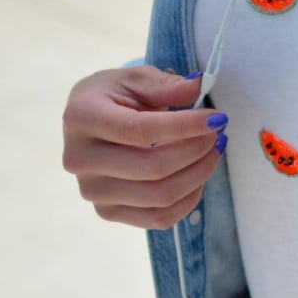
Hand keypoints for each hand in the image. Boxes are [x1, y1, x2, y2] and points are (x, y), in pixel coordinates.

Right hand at [62, 66, 227, 229]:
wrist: (91, 123)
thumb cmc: (115, 97)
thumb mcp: (136, 79)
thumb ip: (166, 85)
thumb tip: (198, 87)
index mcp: (81, 118)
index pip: (139, 130)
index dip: (184, 127)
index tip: (217, 118)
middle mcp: (80, 159)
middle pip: (153, 168)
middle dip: (197, 151)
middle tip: (218, 134)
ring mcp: (92, 191)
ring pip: (160, 196)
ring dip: (198, 174)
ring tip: (213, 151)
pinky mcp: (107, 212)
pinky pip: (159, 218)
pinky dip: (188, 199)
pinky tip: (198, 176)